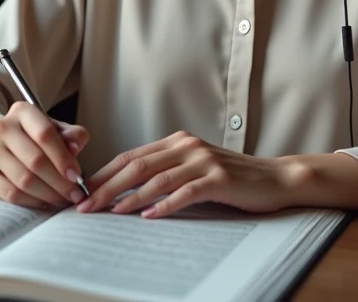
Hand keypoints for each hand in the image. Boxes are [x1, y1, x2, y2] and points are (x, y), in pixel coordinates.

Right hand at [0, 102, 89, 210]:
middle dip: (60, 182)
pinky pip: (11, 194)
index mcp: (22, 111)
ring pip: (24, 180)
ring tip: (63, 200)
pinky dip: (32, 202)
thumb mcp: (53, 130)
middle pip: (36, 160)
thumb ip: (70, 135)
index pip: (45, 134)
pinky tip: (45, 203)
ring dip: (48, 194)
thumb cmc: (30, 139)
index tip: (77, 176)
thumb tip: (77, 145)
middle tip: (75, 195)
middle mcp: (2, 128)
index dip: (63, 157)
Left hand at [77, 131, 295, 218]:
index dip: (104, 174)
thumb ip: (166, 172)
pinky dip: (165, 205)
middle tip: (85, 206)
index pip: (131, 157)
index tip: (82, 192)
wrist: (274, 178)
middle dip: (107, 187)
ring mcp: (203, 161)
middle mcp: (187, 146)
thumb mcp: (194, 169)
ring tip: (110, 212)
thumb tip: (126, 192)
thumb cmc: (232, 179)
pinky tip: (149, 217)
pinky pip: (186, 192)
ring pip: (157, 179)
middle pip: (137, 166)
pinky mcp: (219, 179)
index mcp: (177, 142)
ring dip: (129, 197)